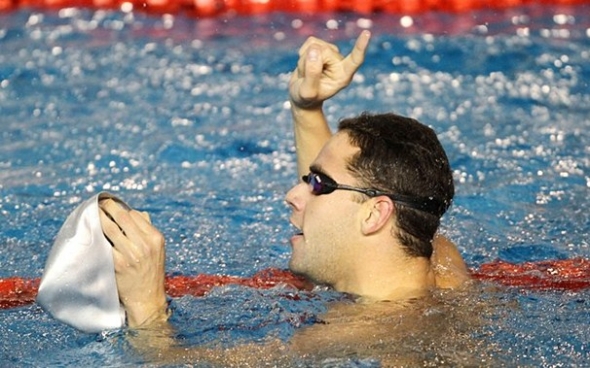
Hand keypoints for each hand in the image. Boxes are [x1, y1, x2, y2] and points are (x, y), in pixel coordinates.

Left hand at [99, 198, 167, 326]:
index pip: (135, 215)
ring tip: (92, 214)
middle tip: (99, 204)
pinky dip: (97, 236)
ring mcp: (130, 254)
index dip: (121, 208)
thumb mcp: (157, 250)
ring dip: (99, 218)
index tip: (111, 205)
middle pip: (122, 217)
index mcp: (155, 238)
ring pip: (110, 228)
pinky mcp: (117, 263)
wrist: (147, 298)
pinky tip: (91, 232)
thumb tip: (137, 213)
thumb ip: (148, 230)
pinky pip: (104, 244)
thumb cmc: (151, 272)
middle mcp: (144, 244)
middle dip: (108, 207)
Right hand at [289, 30, 370, 109]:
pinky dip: (302, 53)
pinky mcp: (322, 46)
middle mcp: (340, 63)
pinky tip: (305, 63)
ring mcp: (331, 53)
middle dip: (309, 63)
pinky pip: (310, 42)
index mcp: (343, 76)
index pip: (356, 60)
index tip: (367, 34)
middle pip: (323, 52)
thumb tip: (314, 51)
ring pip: (315, 46)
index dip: (360, 47)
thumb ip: (312, 73)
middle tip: (307, 79)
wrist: (302, 96)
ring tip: (307, 74)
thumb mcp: (307, 92)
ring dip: (304, 60)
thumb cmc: (307, 98)